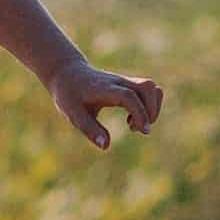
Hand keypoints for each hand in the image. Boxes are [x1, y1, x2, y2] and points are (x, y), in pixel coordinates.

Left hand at [50, 59, 165, 150]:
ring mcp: (125, 82)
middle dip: (151, 110)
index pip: (128, 96)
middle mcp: (118, 82)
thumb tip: (105, 146)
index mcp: (104, 89)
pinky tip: (131, 119)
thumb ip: (89, 129)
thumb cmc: (69, 95)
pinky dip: (148, 106)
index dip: (139, 113)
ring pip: (150, 87)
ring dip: (152, 108)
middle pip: (147, 87)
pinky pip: (149, 91)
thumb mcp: (73, 114)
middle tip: (137, 130)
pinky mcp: (128, 85)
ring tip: (134, 125)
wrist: (67, 73)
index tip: (143, 131)